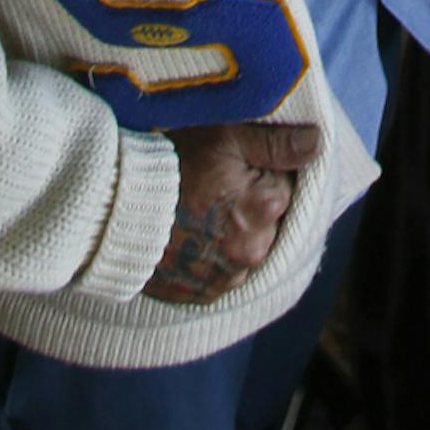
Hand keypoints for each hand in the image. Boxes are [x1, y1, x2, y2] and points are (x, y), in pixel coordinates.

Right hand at [143, 118, 320, 304]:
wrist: (112, 209)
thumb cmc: (169, 162)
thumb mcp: (225, 134)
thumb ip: (277, 141)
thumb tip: (317, 144)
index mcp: (266, 206)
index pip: (285, 182)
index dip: (260, 167)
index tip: (232, 161)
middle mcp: (253, 250)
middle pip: (267, 219)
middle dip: (249, 202)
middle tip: (212, 184)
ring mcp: (226, 278)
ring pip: (244, 247)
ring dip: (230, 232)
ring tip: (197, 210)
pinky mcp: (200, 295)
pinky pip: (219, 272)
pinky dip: (210, 255)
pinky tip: (188, 234)